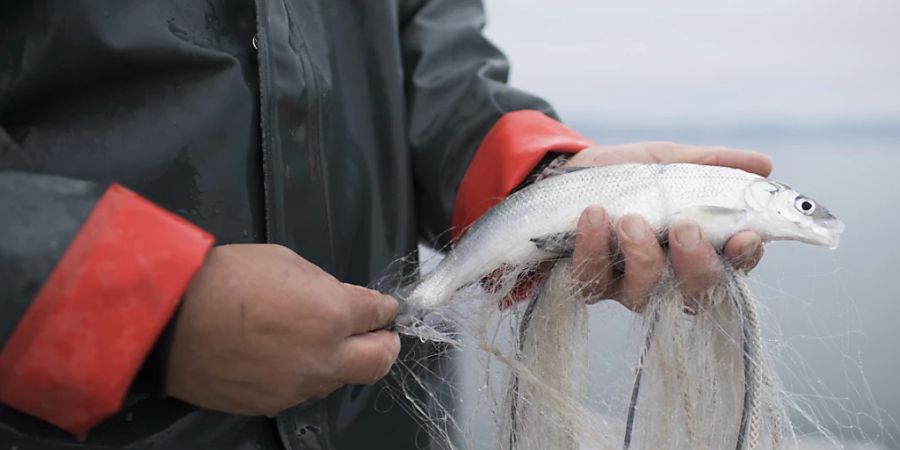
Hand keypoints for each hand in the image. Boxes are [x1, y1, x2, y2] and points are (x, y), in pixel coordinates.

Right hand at [165, 244, 400, 416]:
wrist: (166, 321)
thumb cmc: (223, 279)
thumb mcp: (283, 261)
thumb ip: (322, 284)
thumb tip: (339, 298)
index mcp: (333, 314)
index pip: (379, 313)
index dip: (385, 308)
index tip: (384, 307)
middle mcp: (324, 357)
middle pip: (379, 361)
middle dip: (386, 345)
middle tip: (381, 335)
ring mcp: (297, 386)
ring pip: (340, 380)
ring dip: (341, 362)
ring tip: (323, 344)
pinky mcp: (271, 404)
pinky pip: (302, 392)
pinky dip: (305, 375)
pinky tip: (286, 358)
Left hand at [568, 142, 771, 310]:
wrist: (568, 174)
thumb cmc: (628, 175)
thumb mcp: (670, 161)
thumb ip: (712, 164)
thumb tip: (763, 165)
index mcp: (698, 250)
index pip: (733, 267)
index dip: (743, 258)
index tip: (745, 236)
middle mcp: (667, 279)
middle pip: (694, 294)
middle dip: (695, 264)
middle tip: (685, 228)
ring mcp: (626, 286)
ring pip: (643, 294)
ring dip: (641, 256)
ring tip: (630, 219)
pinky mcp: (589, 282)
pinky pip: (593, 279)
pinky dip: (593, 247)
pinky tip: (593, 214)